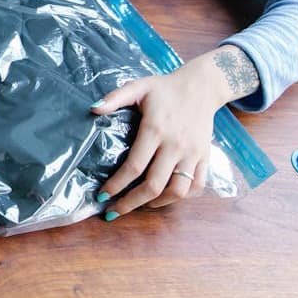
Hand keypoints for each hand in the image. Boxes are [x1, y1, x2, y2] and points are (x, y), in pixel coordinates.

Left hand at [90, 46, 253, 218]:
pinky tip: (165, 197)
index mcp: (155, 130)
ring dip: (156, 204)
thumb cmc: (164, 88)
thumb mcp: (138, 87)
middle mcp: (175, 146)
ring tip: (138, 205)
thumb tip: (92, 110)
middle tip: (113, 211)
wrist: (202, 86)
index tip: (102, 196)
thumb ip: (115, 98)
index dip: (117, 184)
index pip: (134, 166)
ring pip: (177, 191)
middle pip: (154, 185)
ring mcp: (192, 154)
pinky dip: (182, 197)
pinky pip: (197, 186)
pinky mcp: (205, 157)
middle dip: (131, 202)